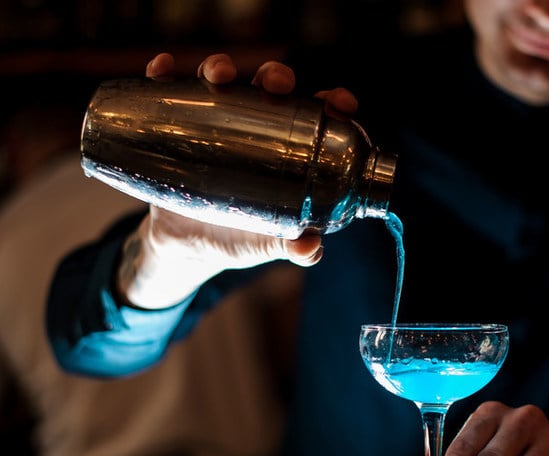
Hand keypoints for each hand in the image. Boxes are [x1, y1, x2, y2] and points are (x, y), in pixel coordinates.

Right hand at [117, 53, 357, 308]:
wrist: (188, 248)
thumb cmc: (241, 239)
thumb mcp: (268, 244)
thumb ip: (293, 248)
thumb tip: (310, 248)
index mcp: (289, 148)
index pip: (317, 114)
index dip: (332, 100)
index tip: (339, 102)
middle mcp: (254, 126)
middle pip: (270, 87)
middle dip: (276, 75)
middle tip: (274, 84)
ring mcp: (214, 122)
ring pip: (221, 81)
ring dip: (220, 67)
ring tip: (217, 76)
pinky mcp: (175, 125)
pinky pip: (168, 91)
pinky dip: (165, 76)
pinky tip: (163, 71)